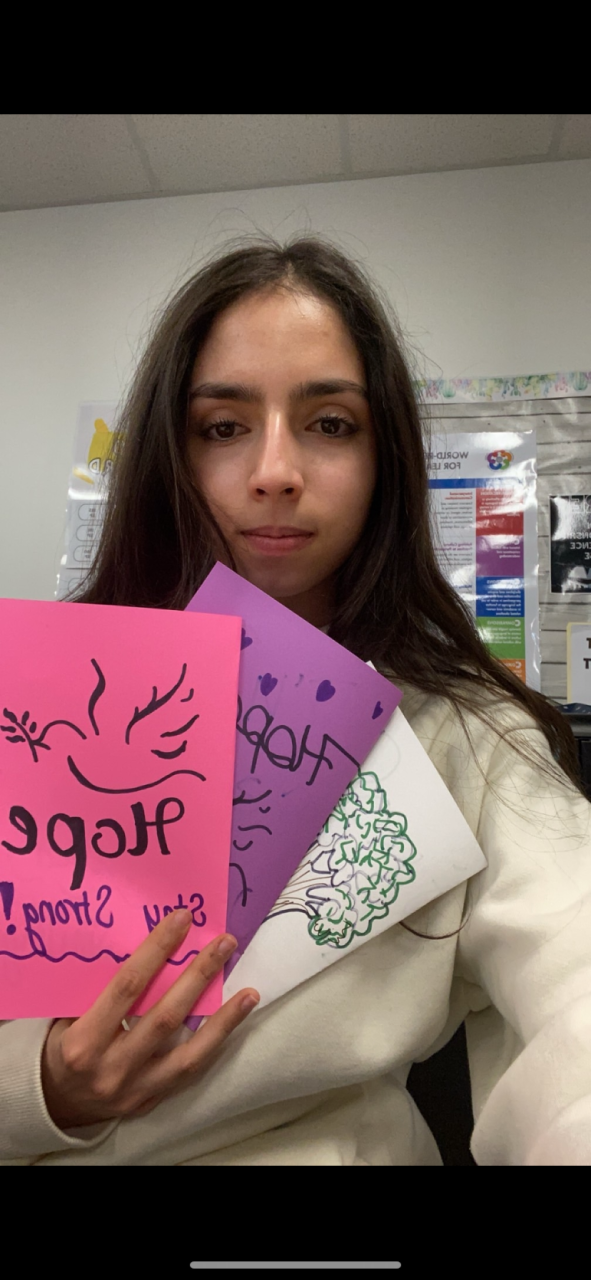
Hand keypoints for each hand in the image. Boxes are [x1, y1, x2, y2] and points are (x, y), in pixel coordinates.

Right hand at [40, 909, 258, 1129]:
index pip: (127, 986)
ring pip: (187, 1053)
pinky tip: (234, 1022)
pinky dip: (214, 1045)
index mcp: (83, 1041)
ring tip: (249, 993)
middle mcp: (111, 1068)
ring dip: (222, 1019)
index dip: (156, 950)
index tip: (181, 919)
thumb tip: (144, 945)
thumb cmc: (64, 1047)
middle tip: (223, 943)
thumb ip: (100, 990)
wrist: (54, 1105)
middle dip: (197, 975)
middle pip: (164, 1016)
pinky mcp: (151, 1101)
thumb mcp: (67, 1017)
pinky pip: (189, 1071)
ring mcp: (134, 1089)